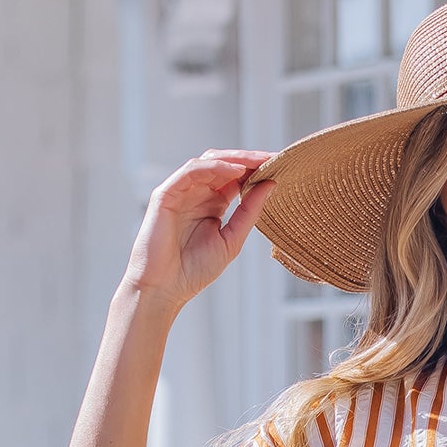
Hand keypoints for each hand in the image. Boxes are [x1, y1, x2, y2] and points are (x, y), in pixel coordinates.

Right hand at [122, 151, 275, 311]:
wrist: (163, 288)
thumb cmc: (194, 270)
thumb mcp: (231, 240)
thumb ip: (249, 212)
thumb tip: (271, 185)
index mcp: (213, 204)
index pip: (237, 178)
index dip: (258, 170)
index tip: (282, 166)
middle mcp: (198, 193)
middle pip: (225, 164)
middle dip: (250, 159)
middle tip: (275, 157)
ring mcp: (181, 191)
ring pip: (209, 161)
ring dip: (235, 159)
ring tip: (259, 161)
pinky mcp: (167, 193)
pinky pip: (192, 171)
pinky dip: (214, 167)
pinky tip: (235, 171)